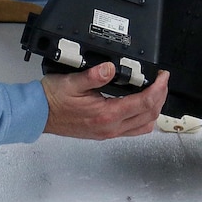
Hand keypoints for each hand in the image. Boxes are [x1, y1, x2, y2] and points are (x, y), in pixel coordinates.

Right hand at [41, 62, 168, 139]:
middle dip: (160, 97)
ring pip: (143, 126)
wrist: (38, 114)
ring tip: (154, 93)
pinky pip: (133, 129)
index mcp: (106, 115)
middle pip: (149, 116)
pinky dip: (143, 117)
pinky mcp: (104, 133)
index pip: (143, 103)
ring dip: (153, 109)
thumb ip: (94, 75)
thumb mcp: (72, 81)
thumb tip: (111, 68)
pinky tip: (139, 105)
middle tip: (162, 81)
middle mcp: (110, 127)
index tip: (163, 76)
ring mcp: (108, 132)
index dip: (158, 89)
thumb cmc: (53, 99)